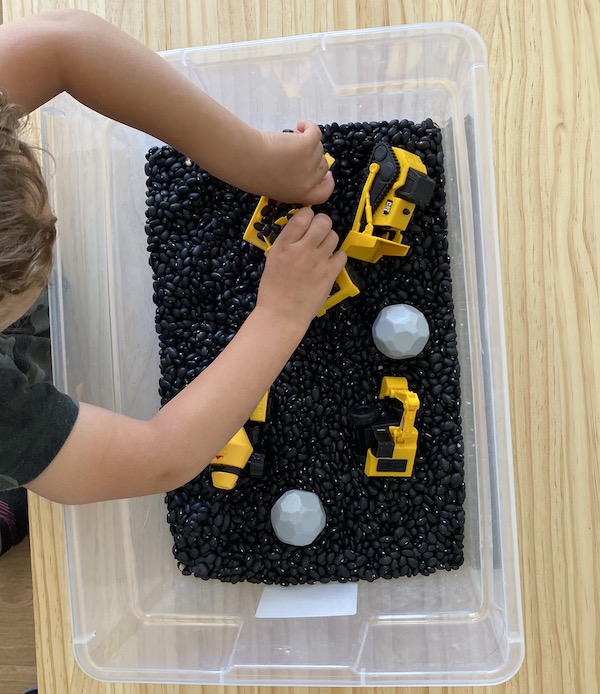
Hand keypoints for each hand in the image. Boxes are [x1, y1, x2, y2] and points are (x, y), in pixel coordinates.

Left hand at [256, 121, 334, 203]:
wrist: (246, 160)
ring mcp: (310, 163)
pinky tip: (299, 125)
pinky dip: (309, 126)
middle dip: (313, 156)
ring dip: (306, 140)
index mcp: (300, 195)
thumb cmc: (253, 172)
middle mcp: (309, 182)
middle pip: (323, 166)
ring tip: (288, 139)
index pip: (324, 193)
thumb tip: (302, 165)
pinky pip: (316, 132)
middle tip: (297, 149)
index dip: (327, 182)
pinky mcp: (308, 145)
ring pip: (318, 147)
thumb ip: (292, 182)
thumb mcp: (277, 186)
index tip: (327, 175)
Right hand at [256, 208, 346, 326]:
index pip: (303, 215)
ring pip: (334, 236)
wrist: (282, 315)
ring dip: (330, 240)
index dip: (308, 216)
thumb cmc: (273, 289)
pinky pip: (342, 255)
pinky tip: (329, 264)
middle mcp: (302, 249)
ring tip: (323, 250)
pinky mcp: (330, 274)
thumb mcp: (272, 260)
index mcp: (284, 245)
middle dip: (322, 224)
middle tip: (318, 234)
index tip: (307, 223)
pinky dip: (337, 258)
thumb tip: (299, 229)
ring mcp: (318, 261)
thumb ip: (286, 243)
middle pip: (323, 221)